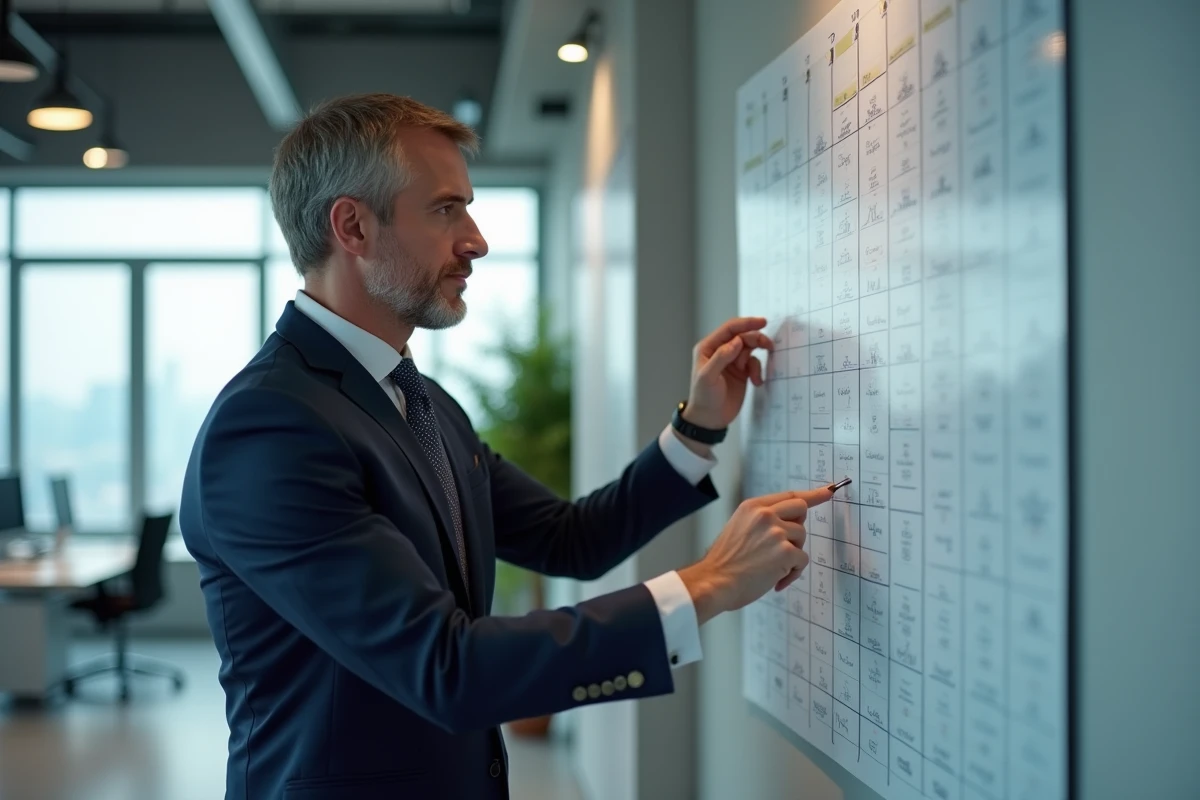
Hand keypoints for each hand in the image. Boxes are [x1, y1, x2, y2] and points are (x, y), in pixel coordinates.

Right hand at [677, 486, 833, 623]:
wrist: (715, 581)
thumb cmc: (724, 562)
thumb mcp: (738, 528)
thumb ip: (760, 521)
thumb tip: (786, 525)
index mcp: (752, 507)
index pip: (788, 496)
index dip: (812, 495)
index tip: (828, 492)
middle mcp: (765, 514)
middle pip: (801, 510)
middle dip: (797, 528)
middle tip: (784, 546)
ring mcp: (776, 532)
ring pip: (801, 538)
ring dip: (792, 554)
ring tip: (772, 567)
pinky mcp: (785, 552)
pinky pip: (802, 560)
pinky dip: (792, 572)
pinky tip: (775, 580)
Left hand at [683, 317, 773, 430]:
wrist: (710, 419)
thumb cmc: (704, 397)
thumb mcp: (708, 377)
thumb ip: (721, 357)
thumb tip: (736, 341)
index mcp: (709, 348)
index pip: (729, 329)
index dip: (746, 323)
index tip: (763, 322)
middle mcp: (720, 351)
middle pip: (743, 336)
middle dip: (756, 340)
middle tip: (769, 346)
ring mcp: (732, 361)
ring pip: (750, 349)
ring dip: (758, 358)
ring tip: (756, 375)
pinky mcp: (741, 372)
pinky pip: (754, 363)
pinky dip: (758, 371)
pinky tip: (756, 382)